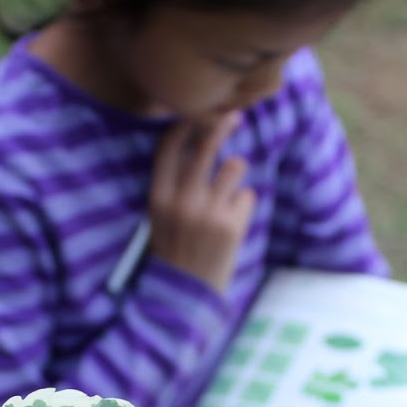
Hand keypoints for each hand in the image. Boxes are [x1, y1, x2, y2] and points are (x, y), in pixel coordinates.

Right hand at [148, 111, 255, 292]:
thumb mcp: (161, 217)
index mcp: (158, 197)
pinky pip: (247, 196)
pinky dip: (243, 206)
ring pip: (234, 166)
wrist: (185, 295)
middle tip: (236, 115)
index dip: (187, 124)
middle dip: (222, 125)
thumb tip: (200, 145)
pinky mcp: (231, 225)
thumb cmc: (175, 251)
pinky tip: (231, 226)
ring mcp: (208, 212)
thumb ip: (175, 185)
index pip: (170, 146)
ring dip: (235, 175)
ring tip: (228, 195)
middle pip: (206, 147)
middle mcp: (182, 201)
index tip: (201, 112)